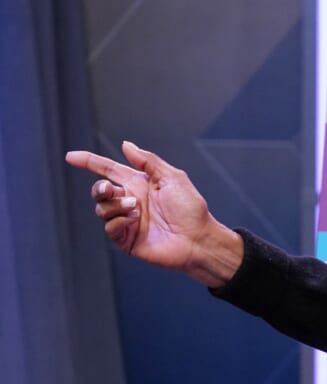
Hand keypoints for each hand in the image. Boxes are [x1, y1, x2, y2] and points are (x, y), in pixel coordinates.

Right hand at [64, 141, 243, 286]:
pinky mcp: (126, 239)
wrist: (199, 239)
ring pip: (101, 209)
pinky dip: (119, 221)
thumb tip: (126, 145)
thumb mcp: (172, 178)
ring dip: (115, 206)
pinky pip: (109, 228)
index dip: (89, 162)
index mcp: (139, 184)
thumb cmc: (191, 209)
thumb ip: (149, 161)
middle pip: (99, 191)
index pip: (108, 170)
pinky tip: (134, 221)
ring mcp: (127, 221)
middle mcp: (130, 201)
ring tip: (135, 208)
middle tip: (110, 190)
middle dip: (99, 188)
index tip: (71, 157)